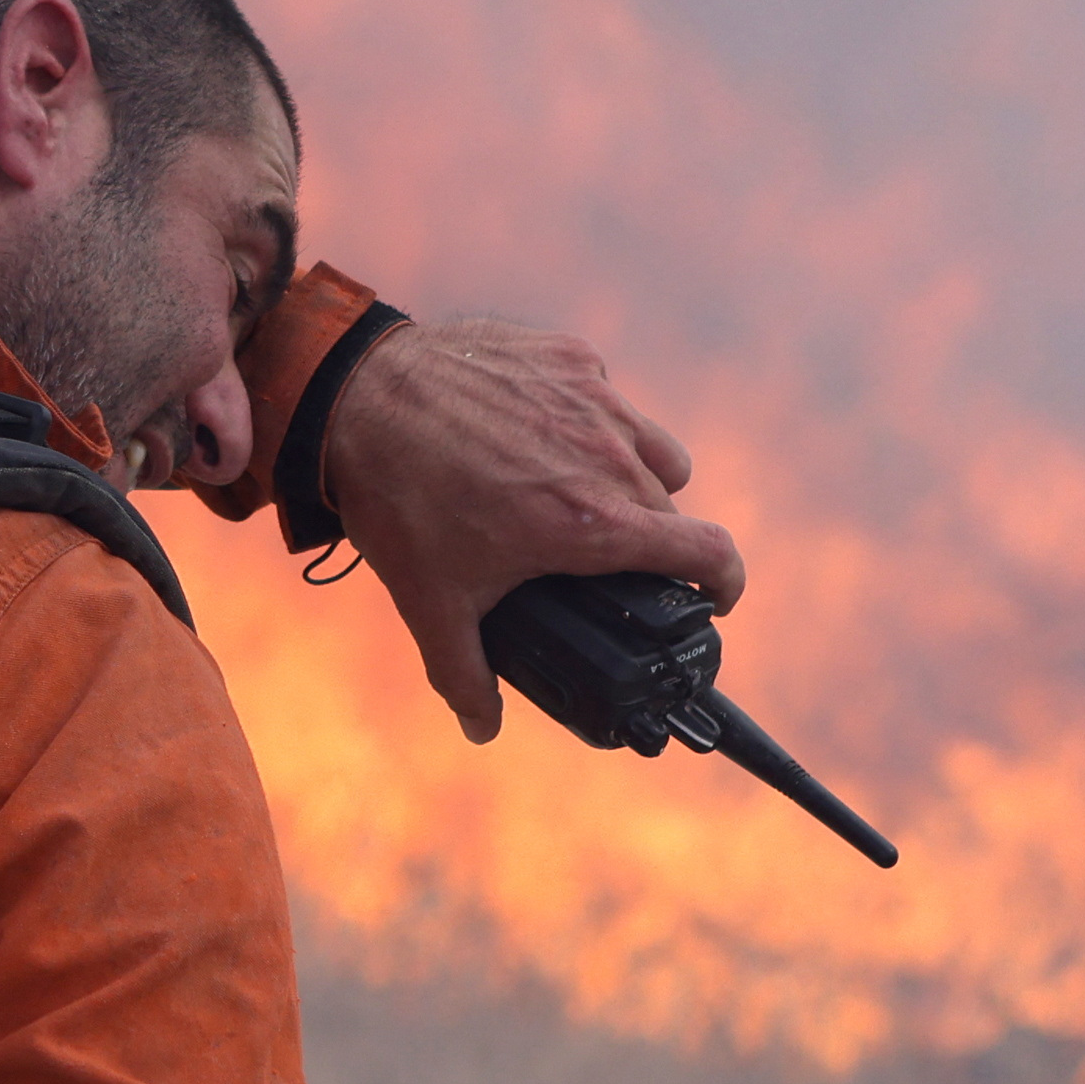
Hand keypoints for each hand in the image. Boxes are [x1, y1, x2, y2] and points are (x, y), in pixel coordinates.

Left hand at [321, 317, 746, 742]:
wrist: (357, 396)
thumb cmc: (399, 500)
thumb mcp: (431, 601)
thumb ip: (464, 674)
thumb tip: (482, 728)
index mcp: (592, 523)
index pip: (708, 552)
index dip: (726, 582)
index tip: (716, 598)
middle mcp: (608, 456)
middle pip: (670, 506)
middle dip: (650, 537)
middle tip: (600, 552)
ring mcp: (594, 397)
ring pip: (652, 447)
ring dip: (634, 474)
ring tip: (583, 489)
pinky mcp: (569, 355)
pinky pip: (608, 395)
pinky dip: (588, 417)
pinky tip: (537, 431)